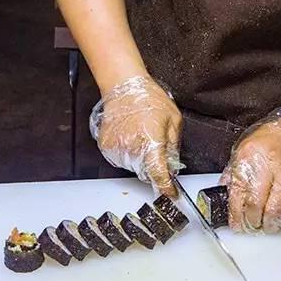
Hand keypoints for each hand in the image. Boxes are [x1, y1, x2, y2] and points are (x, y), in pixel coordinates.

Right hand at [89, 76, 182, 195]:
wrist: (124, 86)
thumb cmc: (149, 98)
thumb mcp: (173, 119)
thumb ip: (173, 145)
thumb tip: (172, 164)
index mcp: (152, 142)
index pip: (159, 174)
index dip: (166, 187)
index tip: (171, 193)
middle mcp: (133, 148)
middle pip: (146, 171)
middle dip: (153, 163)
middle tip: (154, 142)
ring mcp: (117, 148)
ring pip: (132, 165)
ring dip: (139, 157)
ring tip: (139, 133)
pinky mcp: (106, 146)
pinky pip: (120, 158)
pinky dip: (126, 151)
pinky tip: (129, 134)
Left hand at [220, 107, 280, 232]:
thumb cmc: (273, 140)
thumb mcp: (245, 148)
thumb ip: (234, 172)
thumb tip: (225, 193)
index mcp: (250, 156)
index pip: (239, 192)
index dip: (236, 214)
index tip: (235, 224)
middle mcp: (269, 166)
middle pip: (257, 205)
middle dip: (251, 222)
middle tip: (250, 227)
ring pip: (276, 211)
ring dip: (269, 224)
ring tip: (264, 226)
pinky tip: (279, 218)